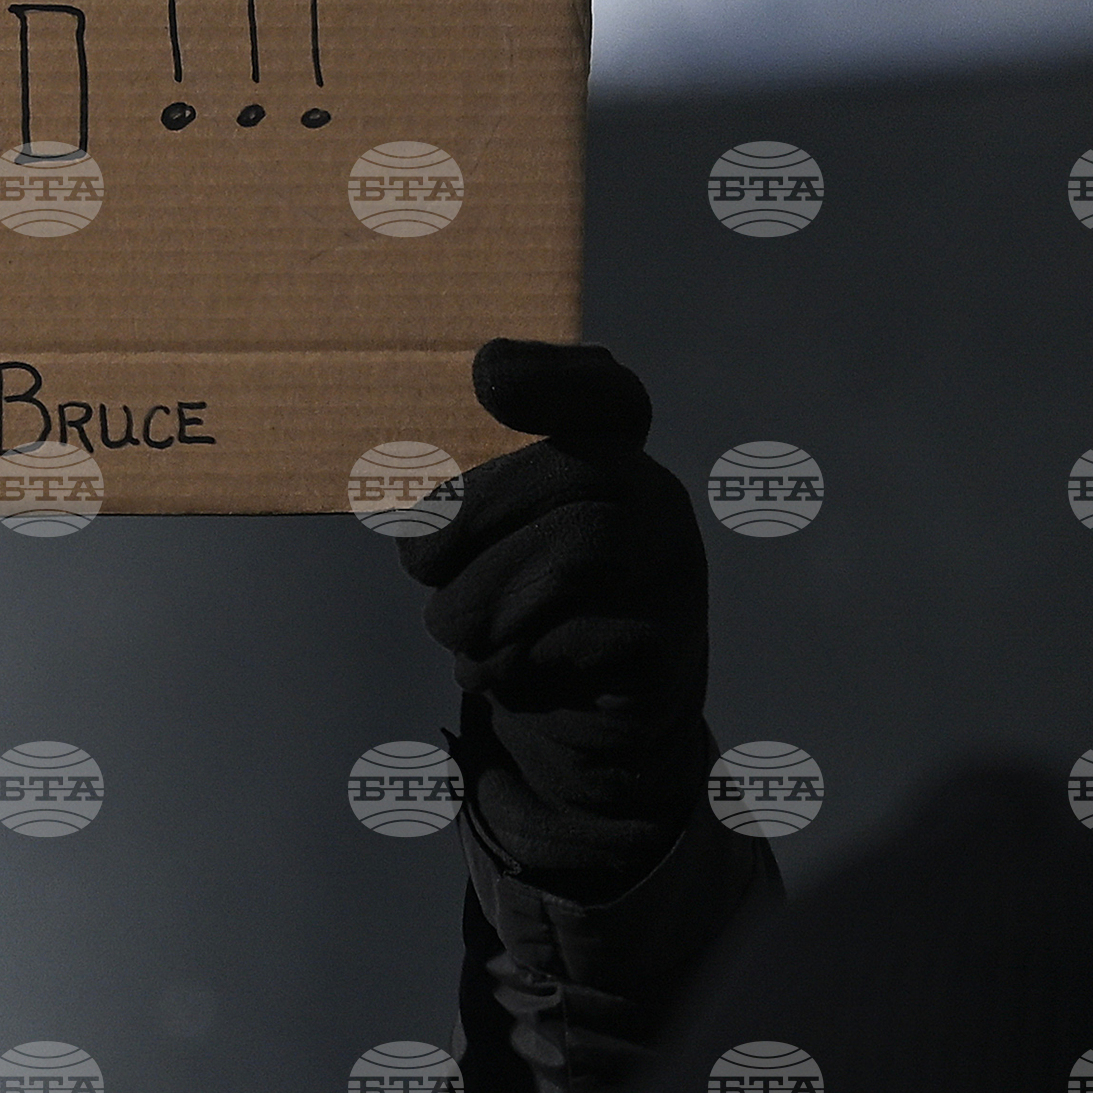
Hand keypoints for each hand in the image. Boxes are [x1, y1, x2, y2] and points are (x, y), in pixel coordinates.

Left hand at [396, 340, 709, 897]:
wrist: (582, 722)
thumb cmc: (516, 609)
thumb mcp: (480, 545)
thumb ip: (456, 504)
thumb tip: (418, 516)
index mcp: (608, 457)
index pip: (606, 394)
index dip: (552, 377)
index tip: (485, 371)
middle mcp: (655, 501)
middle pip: (560, 479)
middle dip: (465, 527)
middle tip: (422, 571)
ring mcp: (673, 574)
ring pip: (565, 561)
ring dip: (477, 607)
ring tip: (463, 633)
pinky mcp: (667, 651)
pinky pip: (572, 641)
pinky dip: (510, 662)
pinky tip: (509, 673)